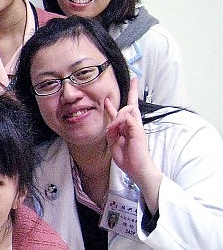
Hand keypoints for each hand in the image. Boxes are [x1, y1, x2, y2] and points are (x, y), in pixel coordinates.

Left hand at [105, 78, 162, 212]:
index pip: (126, 109)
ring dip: (118, 114)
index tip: (130, 83)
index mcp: (127, 127)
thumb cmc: (127, 158)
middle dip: (133, 91)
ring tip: (114, 127)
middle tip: (135, 79)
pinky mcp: (138, 131)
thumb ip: (112, 131)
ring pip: (127, 110)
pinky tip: (117, 129)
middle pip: (131, 105)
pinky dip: (119, 121)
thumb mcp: (114, 143)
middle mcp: (134, 125)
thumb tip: (111, 122)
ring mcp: (137, 127)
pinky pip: (128, 118)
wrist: (137, 169)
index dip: (126, 97)